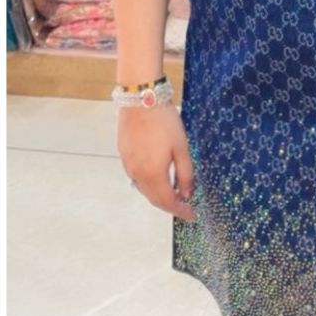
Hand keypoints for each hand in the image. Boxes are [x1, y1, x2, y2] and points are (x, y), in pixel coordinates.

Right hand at [118, 104, 197, 221]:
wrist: (141, 100)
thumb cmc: (164, 121)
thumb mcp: (182, 148)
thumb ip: (186, 174)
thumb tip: (188, 193)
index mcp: (153, 174)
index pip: (168, 202)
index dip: (181, 211)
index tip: (191, 215)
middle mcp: (137, 174)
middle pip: (154, 199)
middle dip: (170, 205)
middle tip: (185, 207)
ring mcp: (128, 165)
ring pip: (144, 189)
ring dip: (159, 195)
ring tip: (175, 193)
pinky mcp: (124, 156)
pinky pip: (137, 177)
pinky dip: (149, 183)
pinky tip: (159, 176)